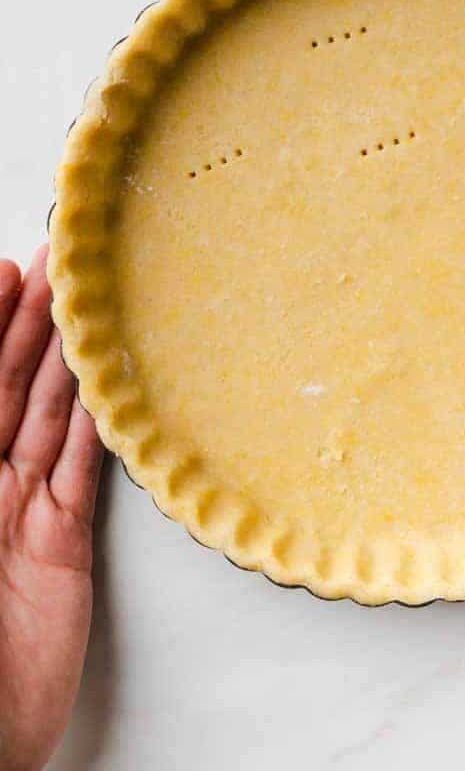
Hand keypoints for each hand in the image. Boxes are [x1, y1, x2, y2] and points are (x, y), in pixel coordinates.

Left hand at [0, 247, 102, 770]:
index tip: (5, 270)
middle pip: (6, 386)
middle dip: (31, 325)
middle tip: (58, 267)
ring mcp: (21, 509)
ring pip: (49, 417)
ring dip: (68, 361)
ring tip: (87, 306)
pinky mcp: (63, 542)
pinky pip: (84, 469)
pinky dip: (98, 423)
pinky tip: (108, 385)